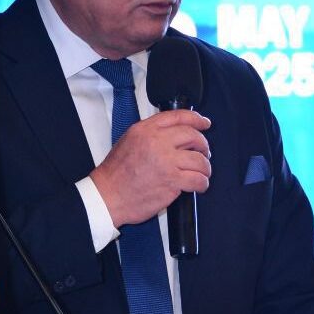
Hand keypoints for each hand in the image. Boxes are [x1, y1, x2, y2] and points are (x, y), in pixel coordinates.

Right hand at [90, 110, 211, 227]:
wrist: (108, 196)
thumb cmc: (115, 173)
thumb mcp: (129, 141)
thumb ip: (151, 133)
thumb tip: (175, 133)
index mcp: (145, 130)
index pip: (178, 117)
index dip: (196, 119)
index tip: (204, 123)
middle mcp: (157, 142)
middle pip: (193, 136)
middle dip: (203, 145)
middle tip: (204, 152)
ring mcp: (166, 162)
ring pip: (199, 159)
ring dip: (205, 167)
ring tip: (201, 172)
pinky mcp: (172, 181)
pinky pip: (198, 179)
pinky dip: (202, 183)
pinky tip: (199, 185)